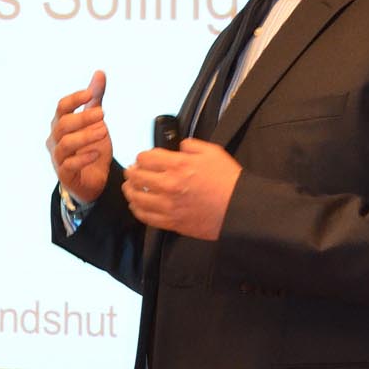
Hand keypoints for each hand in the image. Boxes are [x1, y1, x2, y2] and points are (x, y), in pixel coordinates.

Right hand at [47, 70, 111, 203]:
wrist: (93, 179)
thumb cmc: (90, 147)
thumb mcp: (95, 121)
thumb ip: (95, 99)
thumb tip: (100, 72)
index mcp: (60, 124)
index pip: (61, 107)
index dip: (74, 99)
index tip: (90, 94)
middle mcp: (55, 139)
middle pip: (62, 124)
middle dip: (83, 117)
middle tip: (103, 114)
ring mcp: (58, 157)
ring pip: (65, 144)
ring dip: (85, 136)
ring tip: (104, 130)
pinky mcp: (65, 175)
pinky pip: (70, 165)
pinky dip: (83, 158)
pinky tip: (97, 152)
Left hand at [122, 138, 241, 239]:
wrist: (238, 208)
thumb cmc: (228, 180)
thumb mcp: (212, 152)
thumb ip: (191, 146)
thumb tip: (179, 147)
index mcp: (178, 165)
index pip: (146, 158)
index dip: (141, 157)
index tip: (142, 159)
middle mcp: (169, 185)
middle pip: (137, 177)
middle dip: (132, 172)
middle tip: (131, 172)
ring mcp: (168, 205)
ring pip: (137, 197)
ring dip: (130, 190)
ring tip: (130, 188)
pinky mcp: (171, 222)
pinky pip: (145, 216)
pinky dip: (137, 209)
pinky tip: (137, 205)